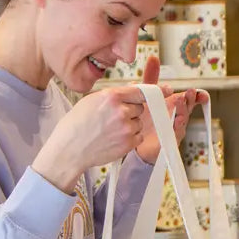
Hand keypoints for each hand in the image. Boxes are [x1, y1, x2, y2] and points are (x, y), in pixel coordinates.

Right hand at [32, 86, 146, 192]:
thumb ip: (114, 95)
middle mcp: (121, 110)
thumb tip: (132, 91)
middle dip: (132, 111)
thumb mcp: (92, 101)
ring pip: (140, 123)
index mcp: (112, 96)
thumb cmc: (77, 124)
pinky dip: (130, 138)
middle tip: (114, 119)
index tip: (168, 89)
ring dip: (131, 125)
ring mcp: (126, 128)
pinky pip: (138, 137)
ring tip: (111, 130)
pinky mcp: (127, 143)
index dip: (156, 90)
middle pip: (141, 107)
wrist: (70, 149)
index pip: (141, 90)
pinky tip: (114, 139)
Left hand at [135, 56, 209, 164]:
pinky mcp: (166, 141)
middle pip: (187, 108)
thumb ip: (151, 77)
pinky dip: (175, 128)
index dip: (197, 97)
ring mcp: (173, 130)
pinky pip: (173, 135)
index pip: (189, 100)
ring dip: (183, 111)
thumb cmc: (144, 118)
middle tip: (190, 92)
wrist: (134, 140)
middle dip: (190, 101)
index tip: (201, 93)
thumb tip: (153, 58)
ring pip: (181, 120)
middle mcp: (176, 117)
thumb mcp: (146, 94)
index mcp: (173, 105)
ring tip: (181, 101)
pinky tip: (176, 121)